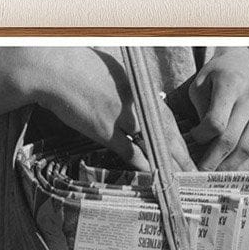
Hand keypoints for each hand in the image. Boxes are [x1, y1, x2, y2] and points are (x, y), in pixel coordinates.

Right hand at [28, 47, 194, 171]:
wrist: (53, 68)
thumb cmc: (77, 68)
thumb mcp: (110, 77)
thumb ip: (126, 94)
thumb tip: (132, 114)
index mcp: (139, 89)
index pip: (167, 118)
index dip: (180, 139)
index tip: (188, 154)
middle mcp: (135, 102)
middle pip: (167, 133)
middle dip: (182, 156)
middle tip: (194, 173)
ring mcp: (121, 116)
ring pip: (153, 144)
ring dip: (167, 164)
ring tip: (179, 181)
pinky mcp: (104, 129)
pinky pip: (130, 151)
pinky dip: (143, 164)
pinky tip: (154, 176)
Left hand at [188, 48, 248, 170]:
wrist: (244, 66)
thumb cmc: (215, 79)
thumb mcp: (200, 86)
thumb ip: (199, 113)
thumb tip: (197, 147)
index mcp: (232, 84)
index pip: (216, 122)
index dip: (201, 137)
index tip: (192, 140)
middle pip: (231, 139)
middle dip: (212, 161)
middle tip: (199, 174)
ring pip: (247, 149)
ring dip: (228, 168)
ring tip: (213, 177)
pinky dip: (242, 166)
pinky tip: (229, 171)